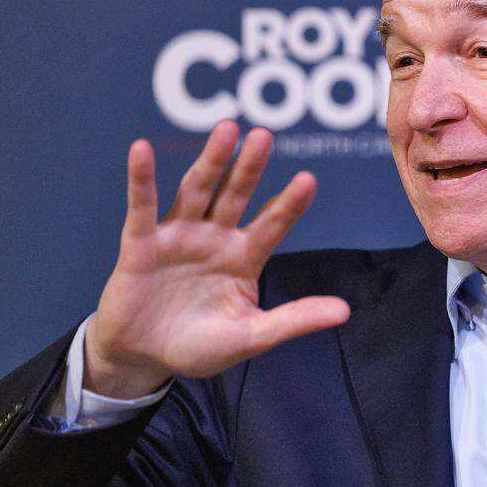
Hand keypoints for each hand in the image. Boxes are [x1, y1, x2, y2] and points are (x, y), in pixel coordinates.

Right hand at [83, 121, 350, 397]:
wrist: (145, 357)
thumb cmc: (198, 346)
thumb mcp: (251, 336)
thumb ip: (293, 320)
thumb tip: (344, 311)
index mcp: (244, 258)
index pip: (272, 224)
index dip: (288, 204)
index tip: (309, 179)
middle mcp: (214, 238)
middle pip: (235, 195)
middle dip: (249, 167)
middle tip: (265, 136)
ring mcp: (178, 236)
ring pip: (197, 190)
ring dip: (211, 161)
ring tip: (227, 129)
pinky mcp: (141, 243)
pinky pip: (143, 207)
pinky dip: (142, 179)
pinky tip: (142, 149)